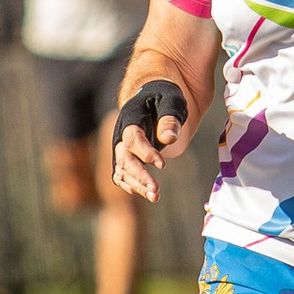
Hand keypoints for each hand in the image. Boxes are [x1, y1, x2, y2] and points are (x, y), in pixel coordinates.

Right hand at [111, 78, 190, 201]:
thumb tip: (169, 139)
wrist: (153, 97)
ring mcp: (123, 147)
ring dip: (137, 184)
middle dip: (139, 176)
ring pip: (123, 170)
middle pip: (124, 158)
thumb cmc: (164, 96)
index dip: (145, 153)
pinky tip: (146, 194)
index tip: (163, 165)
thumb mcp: (171, 100)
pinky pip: (123, 174)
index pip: (133, 138)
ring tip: (155, 197)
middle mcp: (122, 134)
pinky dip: (131, 184)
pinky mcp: (128, 157)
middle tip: (156, 191)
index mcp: (131, 118)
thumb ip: (169, 118)